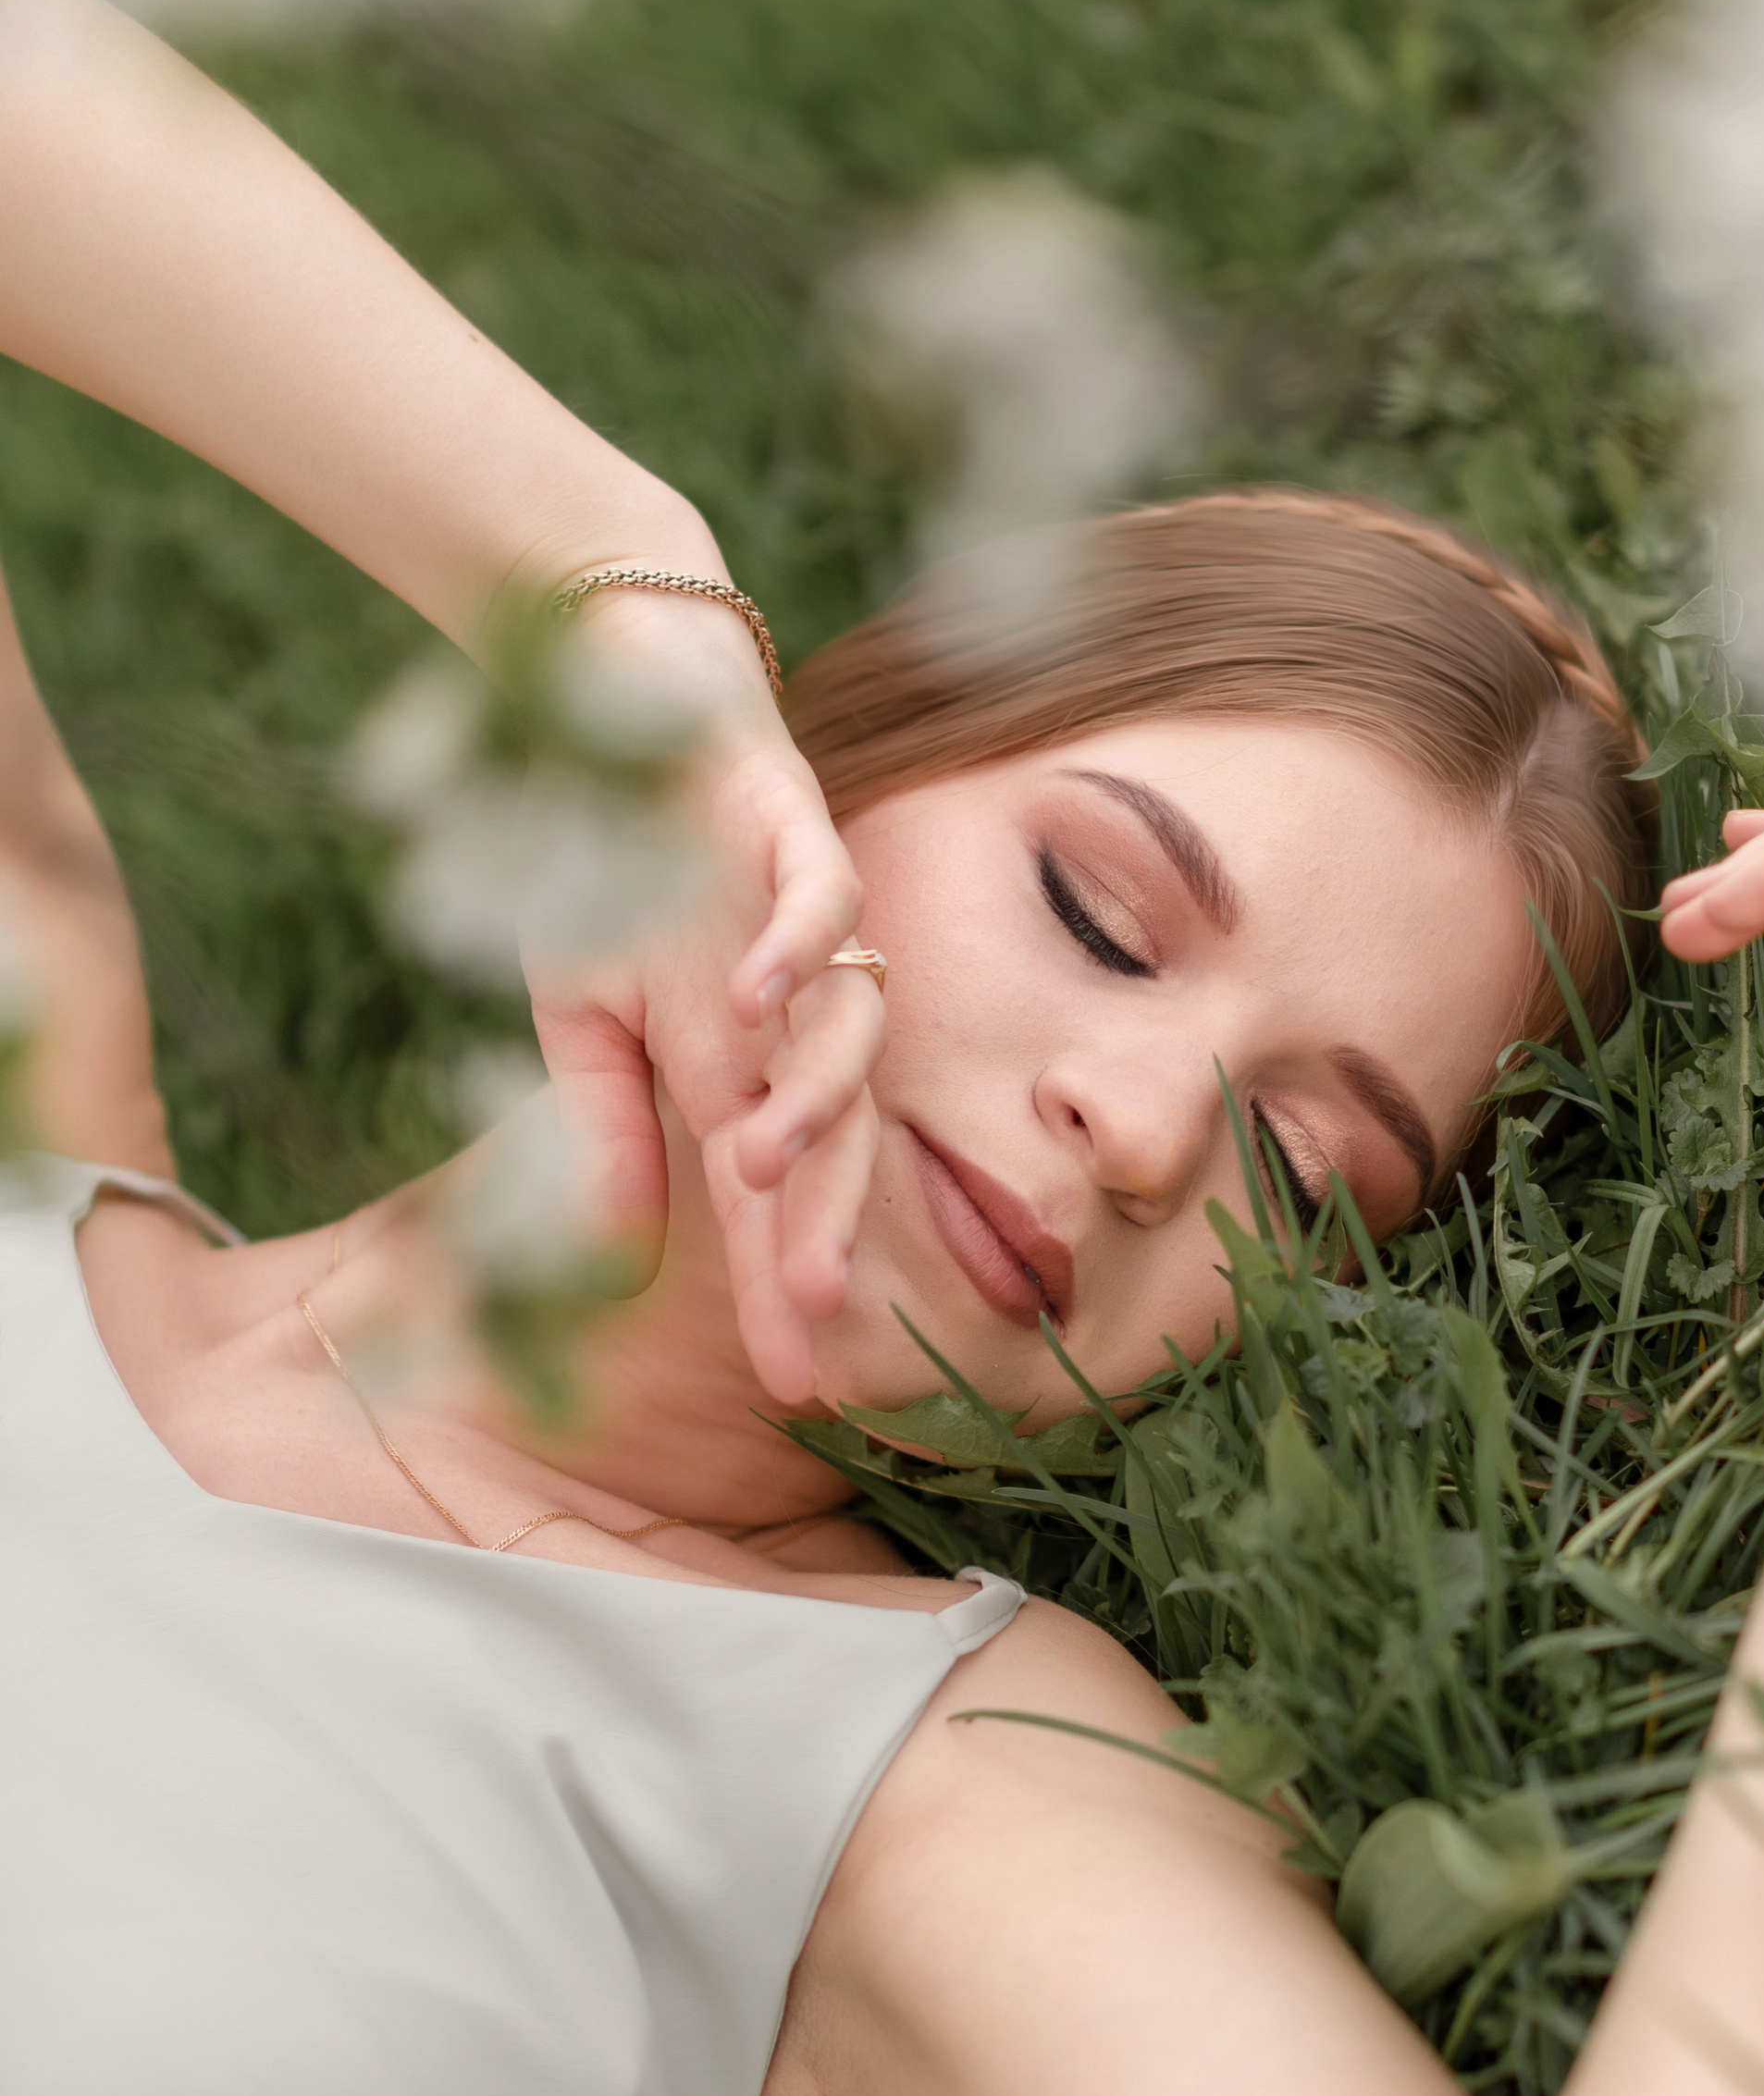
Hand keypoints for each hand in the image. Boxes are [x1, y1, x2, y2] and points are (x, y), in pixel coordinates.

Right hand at [525, 591, 878, 1403]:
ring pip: (851, 1029)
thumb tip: (611, 1259)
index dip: (787, 1291)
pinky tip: (757, 990)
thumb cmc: (610, 870)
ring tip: (755, 1157)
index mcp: (740, 1068)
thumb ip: (608, 1131)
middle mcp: (793, 1012)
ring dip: (810, 1095)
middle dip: (827, 1226)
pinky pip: (823, 899)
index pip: (780, 1204)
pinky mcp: (800, 831)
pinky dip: (796, 945)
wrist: (620, 705)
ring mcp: (807, 925)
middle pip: (842, 1137)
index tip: (800, 1390)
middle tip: (816, 1310)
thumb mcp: (580, 1021)